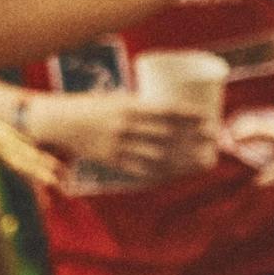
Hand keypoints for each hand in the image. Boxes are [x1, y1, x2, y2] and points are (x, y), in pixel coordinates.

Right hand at [25, 89, 220, 183]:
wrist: (58, 121)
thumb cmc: (93, 106)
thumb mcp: (118, 100)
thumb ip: (143, 108)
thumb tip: (174, 115)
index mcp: (128, 106)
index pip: (167, 111)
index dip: (191, 116)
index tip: (210, 118)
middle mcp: (125, 126)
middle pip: (168, 135)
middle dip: (194, 139)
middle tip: (215, 140)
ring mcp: (118, 145)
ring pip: (158, 156)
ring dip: (184, 160)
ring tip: (203, 160)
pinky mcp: (111, 160)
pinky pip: (141, 170)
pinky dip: (162, 173)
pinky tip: (178, 174)